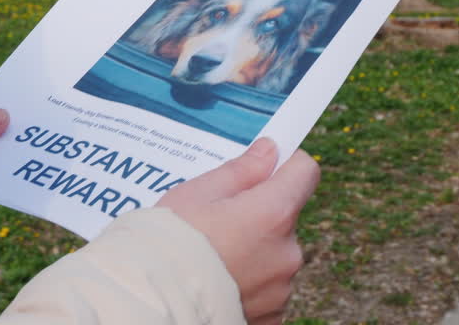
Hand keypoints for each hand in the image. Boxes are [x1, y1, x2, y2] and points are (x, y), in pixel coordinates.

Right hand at [158, 138, 319, 324]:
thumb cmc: (169, 243)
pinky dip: (249, 284)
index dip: (285, 164)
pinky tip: (219, 282)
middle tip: (218, 222)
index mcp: (274, 214)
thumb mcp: (199, 193)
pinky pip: (267, 289)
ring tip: (212, 257)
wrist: (154, 303)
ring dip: (254, 252)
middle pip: (285, 218)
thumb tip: (270, 151)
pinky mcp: (272, 317)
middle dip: (260, 215)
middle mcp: (287, 252)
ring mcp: (281, 289)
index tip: (265, 166)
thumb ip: (242, 170)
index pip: (304, 172)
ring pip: (275, 255)